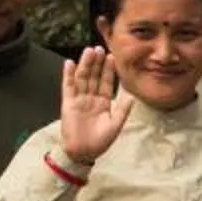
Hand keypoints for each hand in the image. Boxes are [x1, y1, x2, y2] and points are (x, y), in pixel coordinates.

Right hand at [54, 47, 132, 166]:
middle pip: (94, 76)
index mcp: (103, 102)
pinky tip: (70, 63)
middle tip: (99, 48)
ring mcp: (79, 99)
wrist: (84, 152)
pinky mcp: (68, 103)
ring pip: (82, 78)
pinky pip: (68, 87)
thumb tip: (133, 96)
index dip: (108, 70)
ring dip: (85, 64)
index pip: (106, 82)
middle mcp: (91, 98)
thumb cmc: (101, 141)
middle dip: (97, 62)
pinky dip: (68, 75)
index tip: (112, 56)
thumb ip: (123, 109)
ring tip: (89, 51)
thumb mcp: (116, 124)